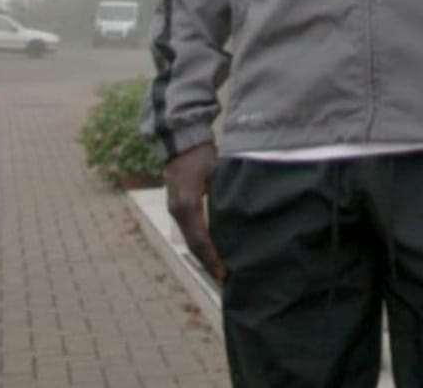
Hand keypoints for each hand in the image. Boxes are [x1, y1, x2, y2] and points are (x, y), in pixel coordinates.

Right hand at [164, 142, 225, 283]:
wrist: (182, 141)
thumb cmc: (203, 154)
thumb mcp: (217, 171)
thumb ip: (227, 192)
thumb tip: (246, 212)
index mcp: (187, 204)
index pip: (199, 239)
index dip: (211, 258)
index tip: (224, 274)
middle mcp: (178, 210)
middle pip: (193, 244)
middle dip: (209, 263)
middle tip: (226, 281)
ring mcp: (175, 209)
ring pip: (191, 239)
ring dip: (204, 255)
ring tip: (221, 271)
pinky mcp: (178, 206)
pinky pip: (190, 230)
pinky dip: (201, 243)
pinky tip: (213, 252)